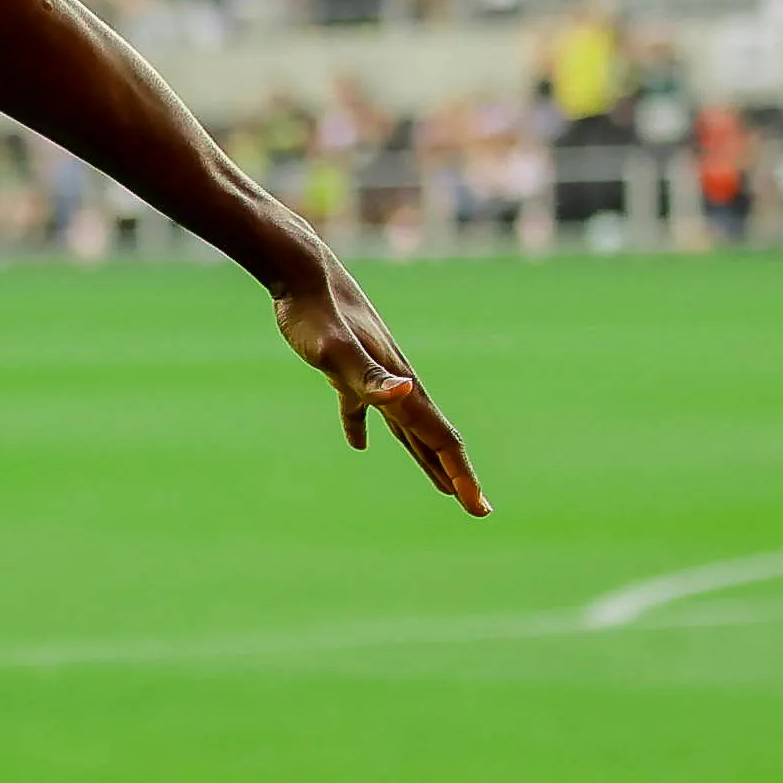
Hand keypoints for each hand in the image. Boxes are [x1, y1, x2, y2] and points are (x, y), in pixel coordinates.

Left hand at [271, 253, 487, 515]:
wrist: (302, 272)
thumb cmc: (317, 314)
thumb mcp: (338, 353)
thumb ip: (370, 378)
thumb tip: (406, 393)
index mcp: (402, 388)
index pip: (442, 440)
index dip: (462, 477)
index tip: (480, 510)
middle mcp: (396, 384)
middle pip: (433, 439)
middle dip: (455, 476)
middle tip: (476, 508)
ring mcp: (373, 376)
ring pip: (405, 428)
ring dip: (424, 458)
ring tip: (440, 486)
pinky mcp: (344, 368)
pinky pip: (362, 409)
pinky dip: (363, 428)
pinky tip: (358, 444)